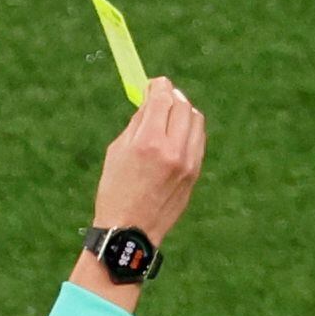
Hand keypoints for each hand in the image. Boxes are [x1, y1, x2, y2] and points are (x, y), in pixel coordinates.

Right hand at [92, 78, 205, 245]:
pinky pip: (198, 140)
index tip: (153, 84)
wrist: (130, 231)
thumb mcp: (117, 150)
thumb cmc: (116, 190)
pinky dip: (189, 131)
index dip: (158, 86)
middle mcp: (173, 151)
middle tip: (161, 97)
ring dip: (184, 112)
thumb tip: (150, 100)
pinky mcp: (195, 174)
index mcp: (149, 142)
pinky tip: (176, 135)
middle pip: (182, 106)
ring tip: (169, 116)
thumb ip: (137, 122)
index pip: (162, 98)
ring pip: (196, 121)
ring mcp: (188, 164)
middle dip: (171, 96)